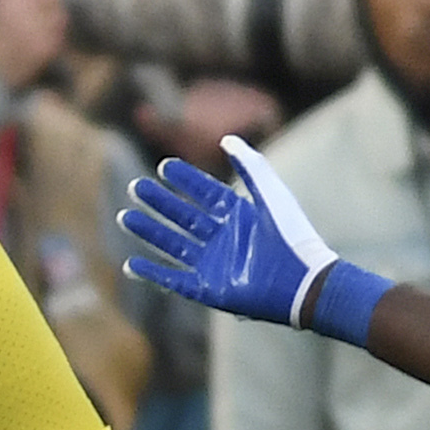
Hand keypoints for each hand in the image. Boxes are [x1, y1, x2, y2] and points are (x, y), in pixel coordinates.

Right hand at [120, 136, 372, 338]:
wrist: (303, 281)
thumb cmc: (291, 236)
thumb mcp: (271, 195)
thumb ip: (250, 166)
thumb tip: (226, 139)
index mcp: (239, 216)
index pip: (205, 193)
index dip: (186, 179)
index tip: (164, 165)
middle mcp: (223, 239)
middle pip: (183, 217)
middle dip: (159, 202)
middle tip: (136, 186)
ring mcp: (213, 265)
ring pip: (172, 244)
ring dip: (149, 231)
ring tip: (126, 215)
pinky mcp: (207, 289)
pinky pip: (173, 280)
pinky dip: (151, 272)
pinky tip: (132, 263)